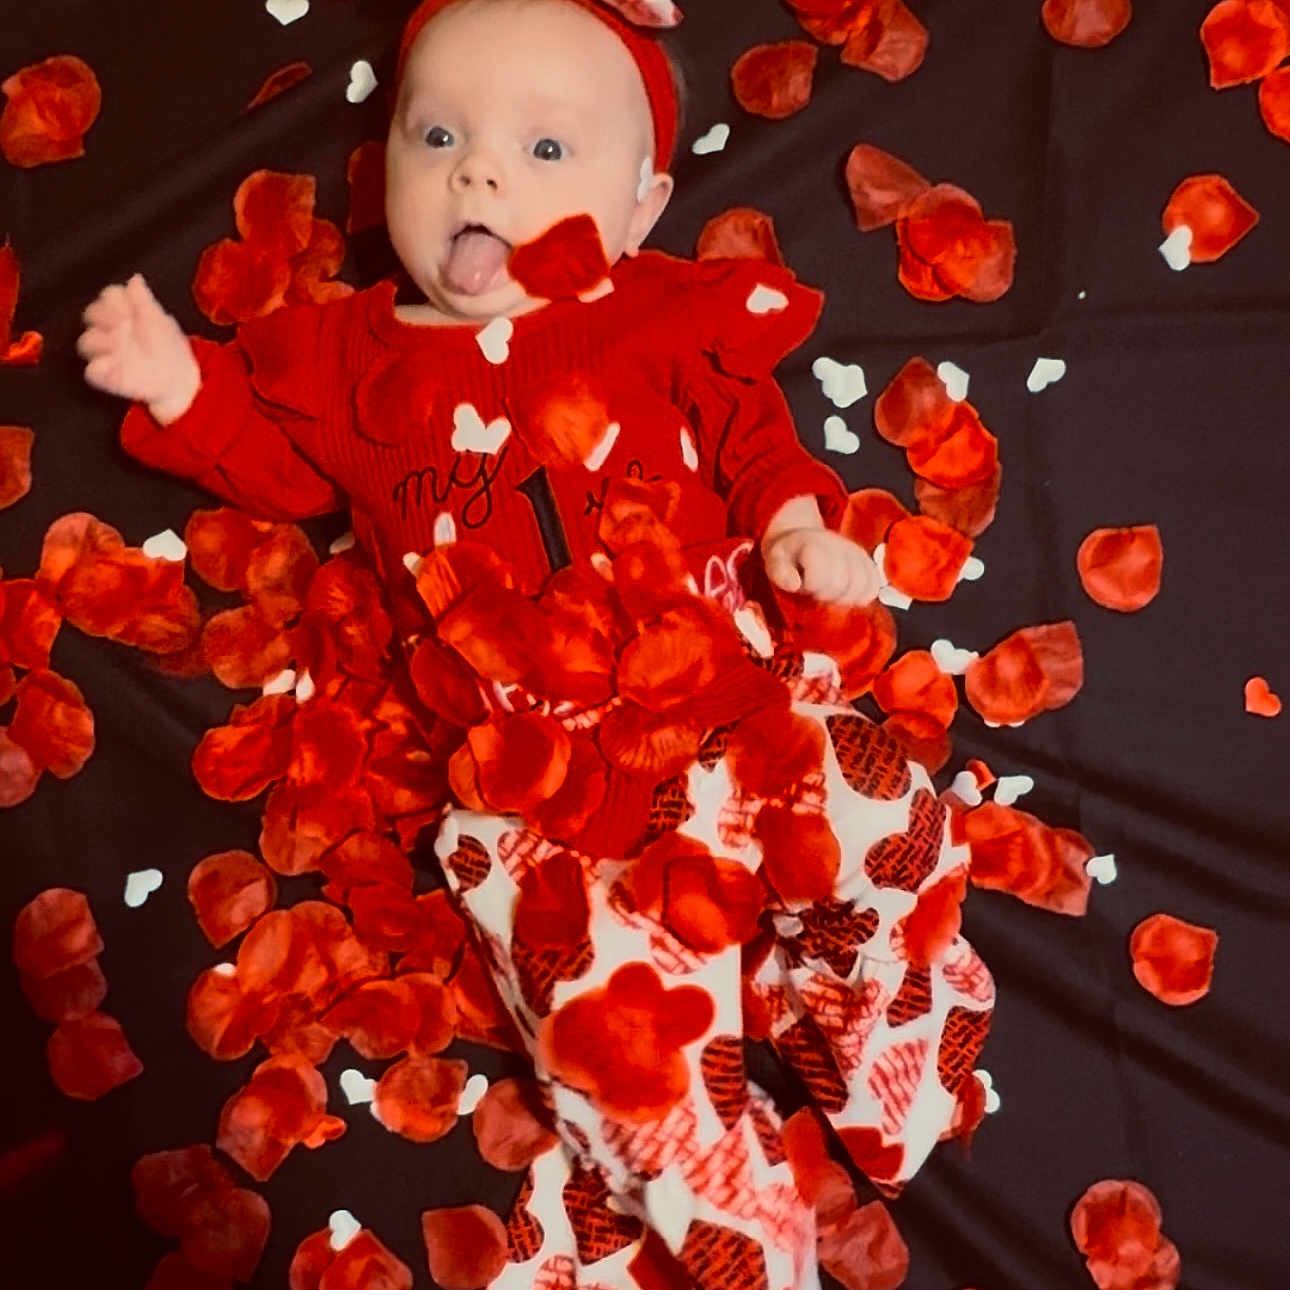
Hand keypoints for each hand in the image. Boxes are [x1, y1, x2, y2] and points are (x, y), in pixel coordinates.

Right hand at [78, 274, 200, 423]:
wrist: (179, 377)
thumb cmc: (169, 347)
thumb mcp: (160, 320)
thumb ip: (144, 300)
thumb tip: (135, 279)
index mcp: (122, 313)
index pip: (108, 296)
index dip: (115, 299)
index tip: (129, 308)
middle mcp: (110, 330)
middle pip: (90, 314)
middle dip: (104, 316)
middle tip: (123, 323)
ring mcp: (106, 352)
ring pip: (86, 341)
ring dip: (101, 340)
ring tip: (120, 344)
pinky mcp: (105, 374)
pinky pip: (92, 371)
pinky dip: (100, 368)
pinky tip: (115, 365)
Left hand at [763, 527, 879, 604]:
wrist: (803, 538)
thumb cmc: (788, 555)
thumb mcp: (774, 561)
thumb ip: (781, 573)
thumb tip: (794, 584)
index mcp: (815, 545)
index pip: (821, 578)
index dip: (813, 588)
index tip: (806, 585)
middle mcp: (840, 546)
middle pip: (843, 585)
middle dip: (828, 595)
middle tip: (818, 591)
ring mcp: (857, 554)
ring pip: (862, 587)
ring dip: (847, 597)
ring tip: (833, 593)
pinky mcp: (868, 562)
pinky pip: (874, 585)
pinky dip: (864, 594)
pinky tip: (849, 593)